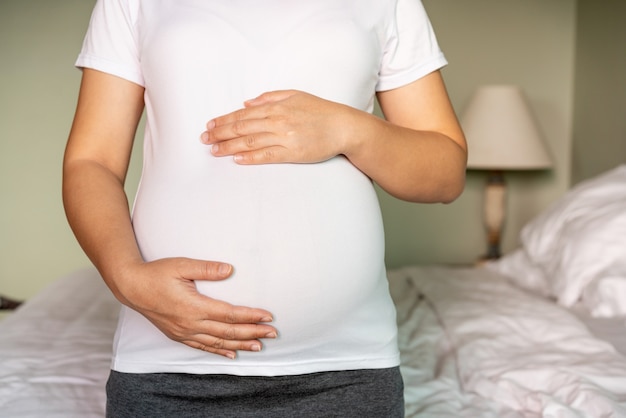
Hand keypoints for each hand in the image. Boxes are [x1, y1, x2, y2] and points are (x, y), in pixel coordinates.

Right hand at [118, 257, 276, 358]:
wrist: (131, 287)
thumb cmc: (156, 273)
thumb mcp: (182, 265)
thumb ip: (207, 268)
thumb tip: (230, 270)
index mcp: (194, 306)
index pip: (230, 315)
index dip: (251, 316)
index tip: (268, 316)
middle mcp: (191, 323)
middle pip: (228, 332)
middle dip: (252, 333)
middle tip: (272, 333)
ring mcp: (184, 332)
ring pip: (218, 343)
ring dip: (240, 345)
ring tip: (259, 346)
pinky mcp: (178, 335)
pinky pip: (202, 347)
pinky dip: (219, 351)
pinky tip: (231, 354)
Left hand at [200, 90, 356, 163]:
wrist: (343, 127)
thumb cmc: (320, 110)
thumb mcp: (295, 95)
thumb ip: (270, 97)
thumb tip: (247, 103)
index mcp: (276, 106)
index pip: (243, 114)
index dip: (224, 119)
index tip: (210, 124)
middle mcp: (277, 121)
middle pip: (242, 127)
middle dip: (220, 133)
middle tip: (204, 138)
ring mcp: (284, 138)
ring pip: (250, 142)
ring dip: (229, 146)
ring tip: (214, 150)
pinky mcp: (292, 153)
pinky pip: (267, 156)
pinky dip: (250, 158)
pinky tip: (236, 159)